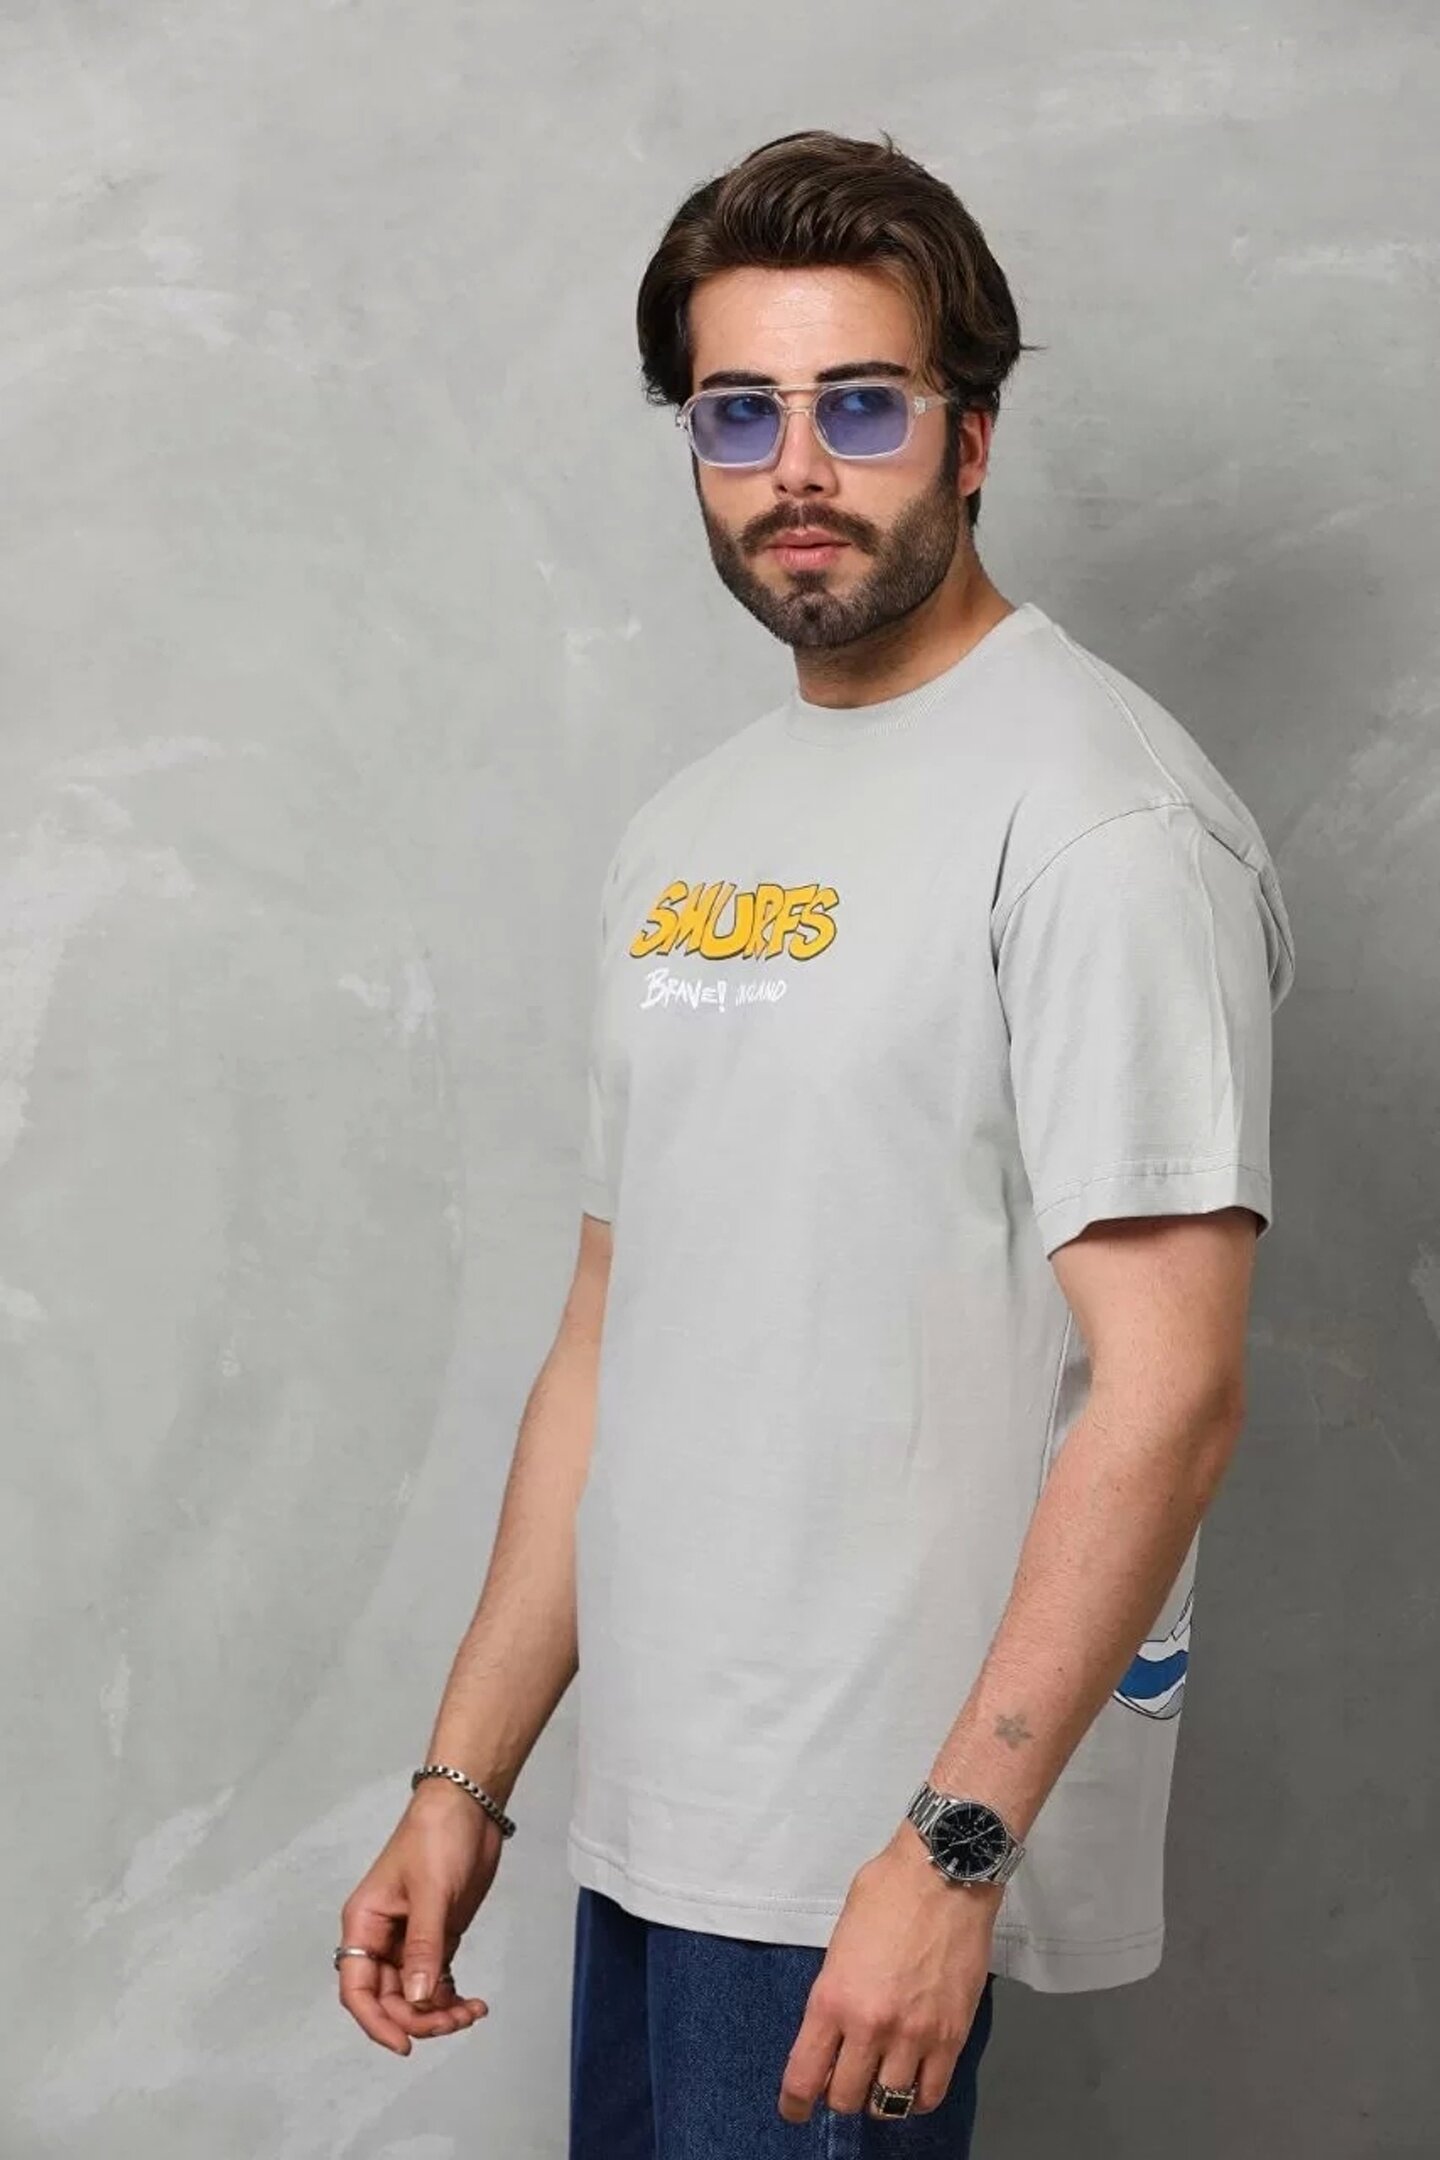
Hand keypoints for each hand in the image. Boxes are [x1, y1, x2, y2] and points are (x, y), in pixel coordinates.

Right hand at [336, 1781, 502, 2054]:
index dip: (376, 2022)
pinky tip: (474, 2004)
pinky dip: (451, 1998)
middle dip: (418, 2018)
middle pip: (388, 1999)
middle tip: (455, 2020)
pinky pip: (436, 1981)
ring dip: (438, 2012)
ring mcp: (409, 1939)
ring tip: (471, 2012)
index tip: (405, 2043)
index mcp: (365, 1924)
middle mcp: (382, 1937)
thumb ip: (424, 1946)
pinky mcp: (437, 1937)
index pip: (357, 1989)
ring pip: (414, 1995)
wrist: (469, 1806)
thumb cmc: (437, 1836)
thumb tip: (419, 1998)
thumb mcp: (431, 1891)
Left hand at [777, 1827, 999, 2122]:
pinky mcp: (952, 2036)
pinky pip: (931, 2094)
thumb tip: (833, 2025)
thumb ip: (834, 1989)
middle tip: (844, 2079)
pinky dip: (917, 2097)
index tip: (794, 2109)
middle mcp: (870, 2026)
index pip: (804, 2078)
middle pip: (845, 2099)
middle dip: (839, 2095)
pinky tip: (912, 2081)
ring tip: (880, 2079)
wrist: (945, 1873)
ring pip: (889, 2104)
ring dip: (879, 2098)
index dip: (795, 2104)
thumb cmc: (888, 1892)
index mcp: (833, 1998)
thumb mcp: (840, 1938)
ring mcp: (915, 2035)